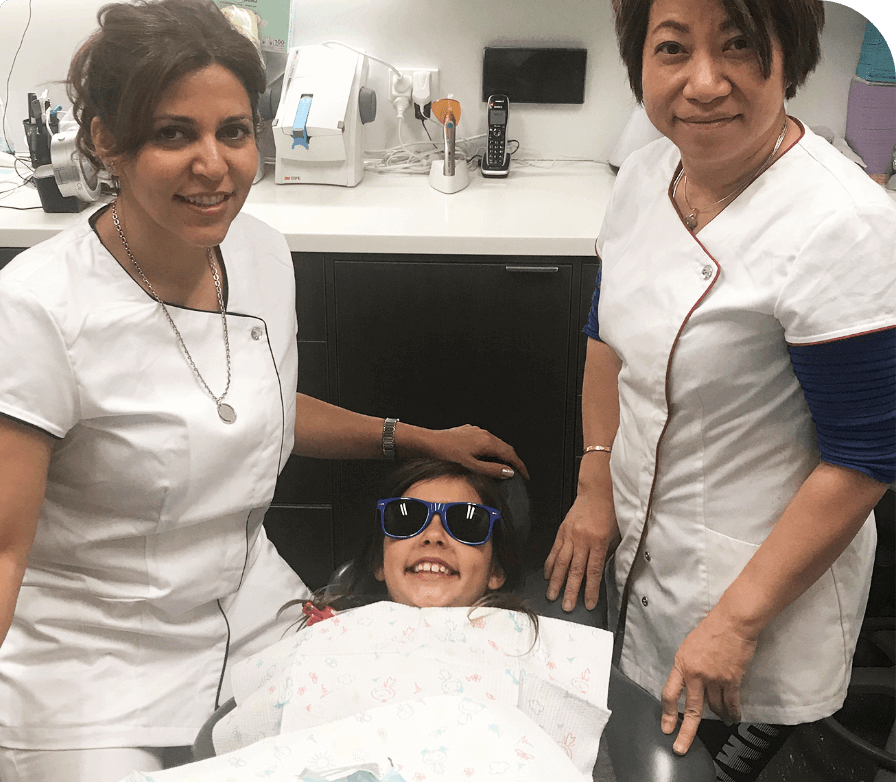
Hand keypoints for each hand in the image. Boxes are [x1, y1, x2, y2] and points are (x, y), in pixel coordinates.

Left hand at [419, 424, 528, 480]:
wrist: (429, 442)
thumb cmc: (447, 454)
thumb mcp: (471, 466)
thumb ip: (491, 470)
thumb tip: (509, 471)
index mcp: (487, 442)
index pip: (511, 455)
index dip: (520, 466)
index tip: (525, 476)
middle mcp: (484, 433)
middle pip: (505, 447)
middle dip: (513, 460)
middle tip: (518, 473)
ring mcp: (476, 431)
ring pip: (495, 443)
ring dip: (502, 454)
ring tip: (504, 467)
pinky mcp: (468, 431)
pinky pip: (485, 440)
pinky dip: (491, 449)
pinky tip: (486, 457)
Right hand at [544, 493, 617, 610]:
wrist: (597, 491)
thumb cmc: (610, 512)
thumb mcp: (615, 534)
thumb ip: (607, 553)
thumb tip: (599, 572)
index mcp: (598, 541)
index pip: (593, 571)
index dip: (591, 589)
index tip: (588, 603)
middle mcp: (582, 540)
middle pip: (575, 570)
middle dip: (570, 590)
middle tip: (566, 606)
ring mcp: (570, 535)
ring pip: (561, 562)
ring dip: (556, 581)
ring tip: (552, 594)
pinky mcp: (562, 531)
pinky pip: (554, 550)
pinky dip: (550, 564)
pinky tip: (547, 574)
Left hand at [660, 605, 758, 753]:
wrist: (732, 623)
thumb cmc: (710, 631)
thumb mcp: (688, 647)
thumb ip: (686, 667)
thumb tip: (686, 685)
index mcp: (681, 665)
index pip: (670, 694)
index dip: (667, 713)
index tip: (666, 727)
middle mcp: (696, 674)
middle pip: (691, 710)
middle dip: (685, 731)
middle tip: (680, 747)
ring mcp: (715, 679)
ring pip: (713, 708)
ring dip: (717, 716)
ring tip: (720, 720)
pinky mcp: (732, 680)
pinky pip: (731, 703)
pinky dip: (732, 713)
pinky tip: (732, 717)